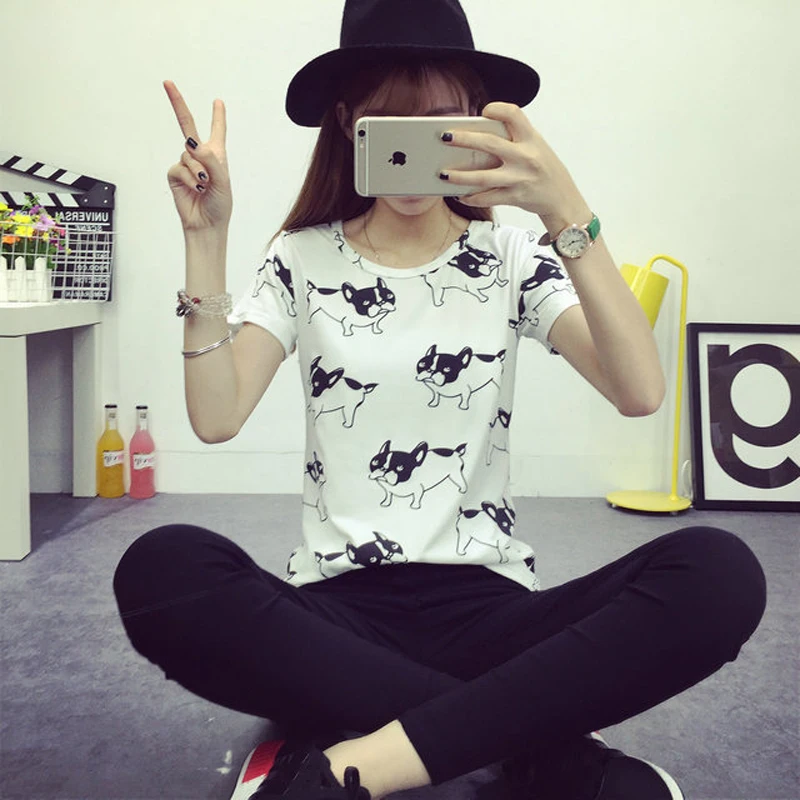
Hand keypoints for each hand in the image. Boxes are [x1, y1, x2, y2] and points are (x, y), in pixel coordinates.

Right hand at [164, 80, 231, 232]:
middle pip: (186, 125)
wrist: (206, 223)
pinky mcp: (175, 174)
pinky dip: (189, 179)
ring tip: (205, 186)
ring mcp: (186, 164)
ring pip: (188, 155)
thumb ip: (211, 160)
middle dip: (177, 103)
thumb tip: (193, 144)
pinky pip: (179, 168)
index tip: (218, 101)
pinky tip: (196, 190)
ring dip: (198, 172)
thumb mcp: (222, 181)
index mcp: (216, 155)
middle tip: (168, 83)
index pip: (217, 131)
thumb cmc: (219, 204)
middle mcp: (200, 156)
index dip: (218, 116)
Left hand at [441, 102, 590, 227]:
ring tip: (443, 173)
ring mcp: (520, 178)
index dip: (497, 109)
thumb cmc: (543, 168)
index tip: (483, 111)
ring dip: (460, 176)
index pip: (513, 114)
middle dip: (464, 139)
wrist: (562, 198)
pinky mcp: (515, 197)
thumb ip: (513, 138)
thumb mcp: (535, 146)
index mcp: (531, 138)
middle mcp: (526, 156)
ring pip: (483, 177)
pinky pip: (488, 198)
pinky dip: (471, 197)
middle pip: (489, 144)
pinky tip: (459, 194)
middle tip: (444, 137)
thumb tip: (476, 135)